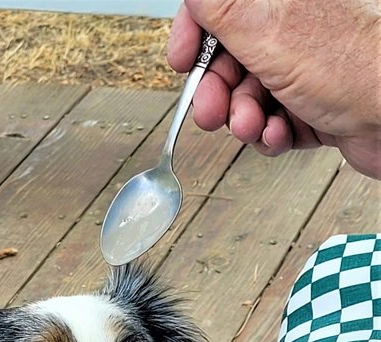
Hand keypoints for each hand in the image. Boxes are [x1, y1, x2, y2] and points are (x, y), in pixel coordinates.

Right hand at [168, 0, 380, 178]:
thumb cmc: (353, 69)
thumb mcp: (265, 27)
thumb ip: (219, 4)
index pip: (221, 5)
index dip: (194, 32)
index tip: (182, 60)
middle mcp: (297, 25)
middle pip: (231, 54)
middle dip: (217, 89)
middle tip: (212, 111)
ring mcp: (308, 65)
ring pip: (250, 93)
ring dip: (243, 117)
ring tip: (252, 126)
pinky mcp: (317, 103)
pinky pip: (274, 119)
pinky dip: (270, 133)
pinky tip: (279, 135)